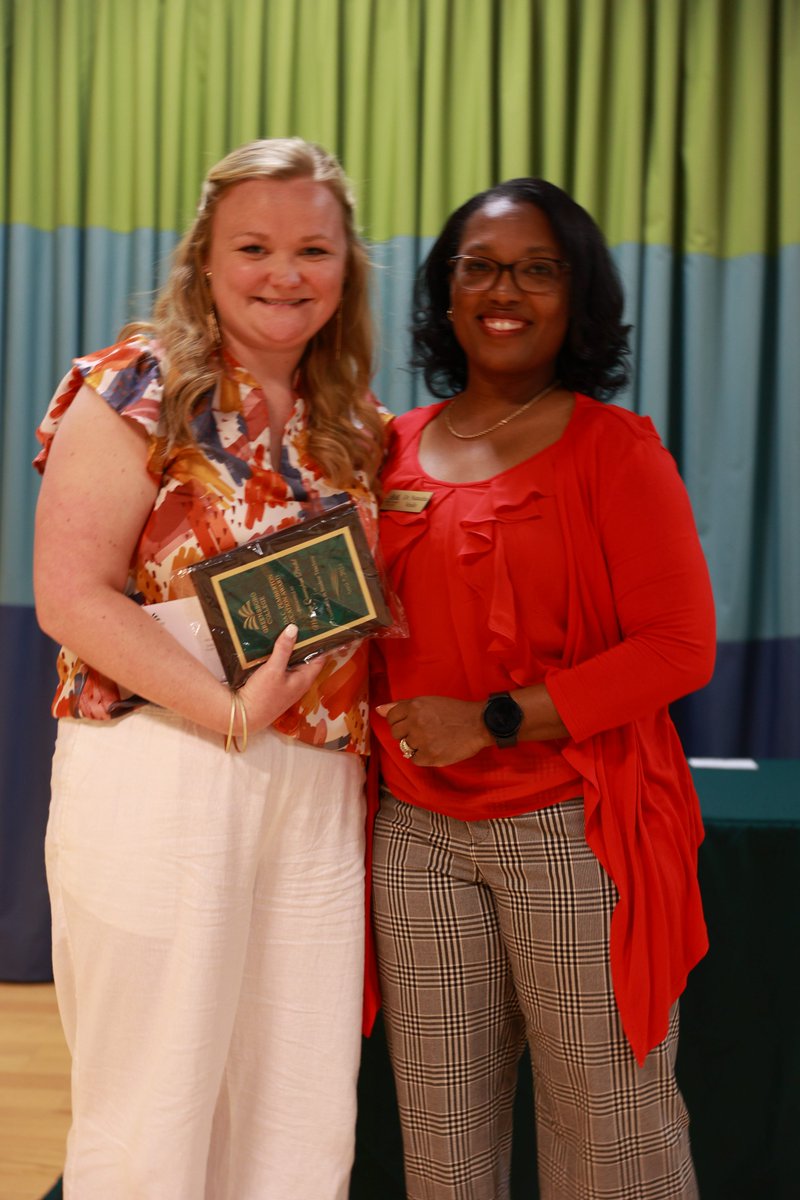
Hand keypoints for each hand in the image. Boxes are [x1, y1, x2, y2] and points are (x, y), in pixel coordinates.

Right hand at [240, 624, 325, 730]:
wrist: (244, 717)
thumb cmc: (262, 695)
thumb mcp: (273, 669)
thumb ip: (283, 649)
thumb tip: (294, 628)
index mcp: (304, 679)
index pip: (319, 658)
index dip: (319, 643)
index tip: (317, 627)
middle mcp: (298, 683)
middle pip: (305, 659)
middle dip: (302, 643)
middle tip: (299, 623)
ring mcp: (286, 685)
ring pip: (291, 663)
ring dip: (289, 650)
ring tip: (285, 630)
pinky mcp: (275, 686)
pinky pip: (281, 668)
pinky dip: (279, 657)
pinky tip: (272, 647)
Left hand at [374, 695, 489, 766]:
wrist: (478, 724)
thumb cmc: (453, 711)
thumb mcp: (427, 702)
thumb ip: (402, 706)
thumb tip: (378, 710)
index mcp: (414, 707)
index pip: (391, 718)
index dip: (400, 721)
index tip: (411, 723)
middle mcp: (415, 722)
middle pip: (396, 734)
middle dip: (407, 733)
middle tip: (424, 731)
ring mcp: (422, 741)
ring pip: (405, 747)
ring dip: (416, 745)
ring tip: (432, 739)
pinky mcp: (429, 756)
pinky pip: (414, 759)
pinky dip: (423, 756)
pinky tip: (436, 748)